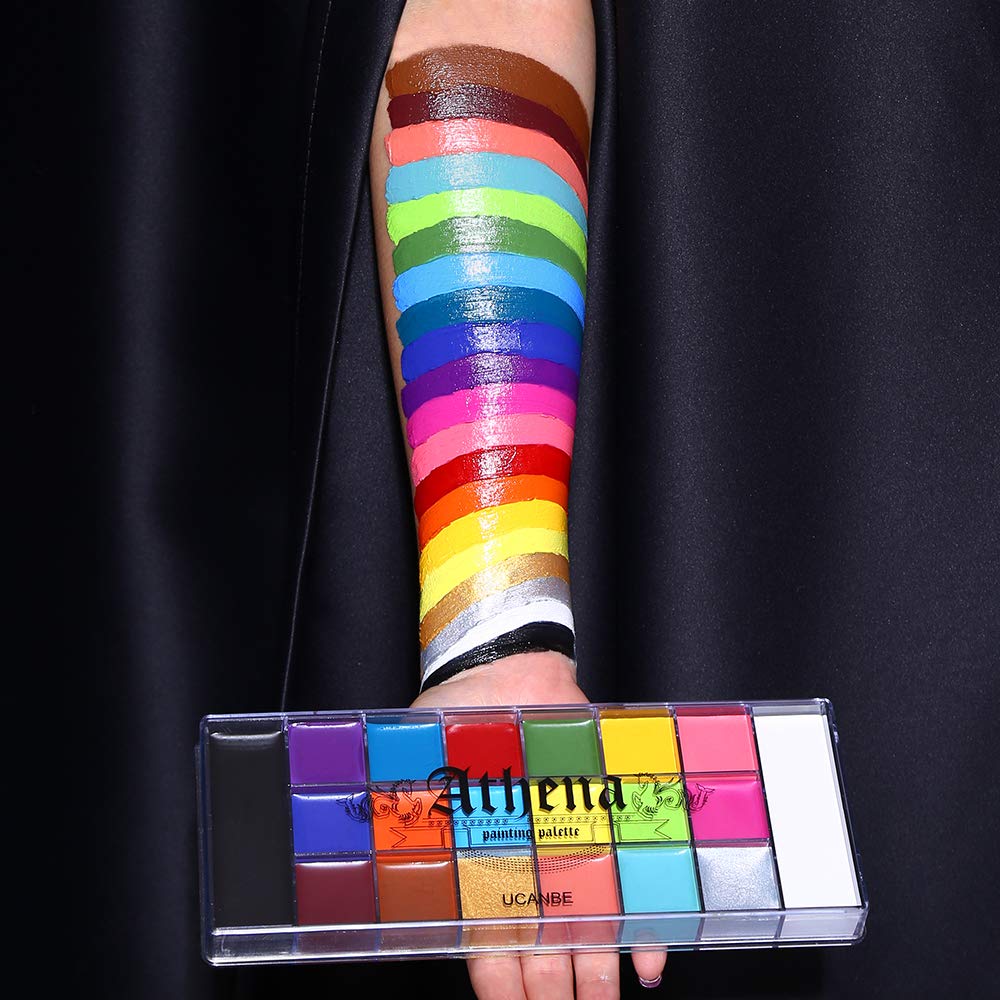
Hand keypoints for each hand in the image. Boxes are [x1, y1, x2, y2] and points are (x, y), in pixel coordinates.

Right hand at [412, 651, 666, 997]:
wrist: (505, 673)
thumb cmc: (456, 718)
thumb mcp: (420, 759)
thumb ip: (405, 797)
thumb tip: (372, 818)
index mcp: (480, 867)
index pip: (488, 944)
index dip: (501, 985)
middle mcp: (527, 870)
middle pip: (543, 953)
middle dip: (553, 994)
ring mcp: (568, 853)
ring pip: (585, 931)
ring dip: (598, 975)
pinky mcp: (604, 827)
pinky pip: (629, 884)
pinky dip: (644, 925)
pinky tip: (650, 961)